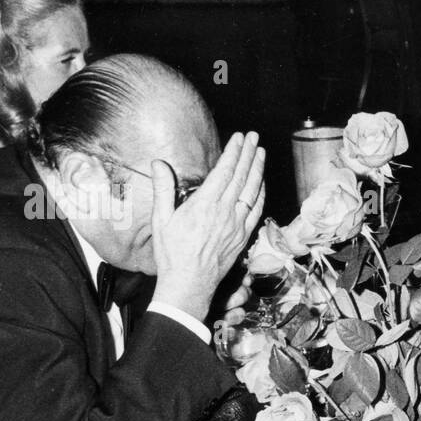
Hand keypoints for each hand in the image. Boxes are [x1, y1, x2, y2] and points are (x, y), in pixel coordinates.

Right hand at [151, 132, 265, 321]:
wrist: (189, 283)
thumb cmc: (172, 253)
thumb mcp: (161, 219)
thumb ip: (163, 189)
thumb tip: (158, 163)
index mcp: (205, 204)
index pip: (224, 170)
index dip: (233, 151)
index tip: (238, 137)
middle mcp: (225, 212)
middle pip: (241, 176)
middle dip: (249, 153)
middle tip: (254, 136)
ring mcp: (237, 224)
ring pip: (252, 191)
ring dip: (258, 169)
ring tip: (260, 153)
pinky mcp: (243, 236)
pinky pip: (257, 210)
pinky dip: (261, 194)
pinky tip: (262, 183)